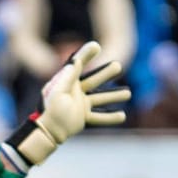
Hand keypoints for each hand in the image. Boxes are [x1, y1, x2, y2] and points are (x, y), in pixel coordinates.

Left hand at [2, 41, 129, 169]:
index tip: (96, 46)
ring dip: (114, 96)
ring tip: (128, 93)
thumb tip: (76, 61)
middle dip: (106, 73)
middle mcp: (76, 91)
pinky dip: (111, 118)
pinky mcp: (84, 117)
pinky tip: (123, 115)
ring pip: (101, 98)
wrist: (49, 131)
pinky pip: (100, 117)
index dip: (86, 54)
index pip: (78, 65)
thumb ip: (67, 77)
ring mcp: (81, 104)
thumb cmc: (51, 110)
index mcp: (67, 82)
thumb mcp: (57, 91)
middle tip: (118, 66)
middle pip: (94, 79)